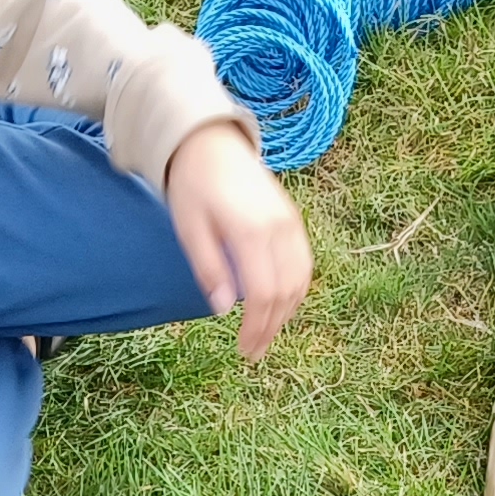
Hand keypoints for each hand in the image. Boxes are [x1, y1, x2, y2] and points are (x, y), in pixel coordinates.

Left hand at [164, 119, 313, 361]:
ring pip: (301, 281)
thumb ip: (209, 269)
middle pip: (286, 292)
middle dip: (271, 327)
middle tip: (253, 352)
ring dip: (286, 313)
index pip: (263, 293)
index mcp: (251, 232)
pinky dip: (296, 291)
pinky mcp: (294, 220)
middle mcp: (279, 228)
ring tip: (266, 335)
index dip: (256, 327)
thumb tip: (224, 310)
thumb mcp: (190, 229)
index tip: (244, 349)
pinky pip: (304, 264)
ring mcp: (291, 223)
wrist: (212, 143)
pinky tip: (279, 306)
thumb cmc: (194, 186)